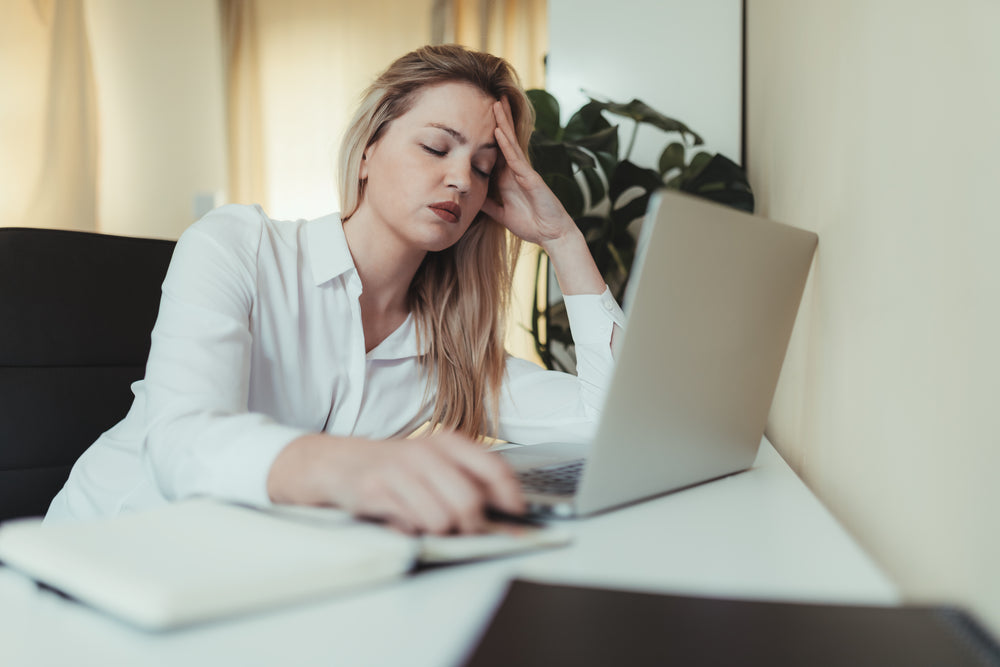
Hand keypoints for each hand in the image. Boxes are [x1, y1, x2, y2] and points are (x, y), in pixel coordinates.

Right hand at [267, 431, 524, 534]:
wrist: (338, 463)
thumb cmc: (394, 468)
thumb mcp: (434, 462)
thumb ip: (468, 479)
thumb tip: (508, 510)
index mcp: (446, 442)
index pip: (493, 467)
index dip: (510, 496)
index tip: (517, 514)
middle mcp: (425, 452)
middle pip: (469, 502)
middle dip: (473, 526)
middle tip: (467, 530)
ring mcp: (399, 470)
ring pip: (442, 520)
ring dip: (440, 532)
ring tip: (429, 523)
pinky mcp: (376, 491)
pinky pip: (411, 525)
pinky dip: (413, 531)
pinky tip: (405, 520)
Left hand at [480, 97, 577, 248]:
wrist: (552, 235)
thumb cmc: (532, 224)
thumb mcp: (502, 214)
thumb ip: (489, 205)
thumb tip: (472, 199)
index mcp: (509, 178)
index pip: (498, 150)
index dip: (491, 132)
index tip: (481, 116)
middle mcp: (517, 171)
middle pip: (505, 139)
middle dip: (499, 119)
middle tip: (492, 97)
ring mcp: (524, 172)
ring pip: (510, 142)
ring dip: (502, 122)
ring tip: (495, 103)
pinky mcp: (530, 179)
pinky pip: (515, 159)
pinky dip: (506, 145)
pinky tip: (498, 131)